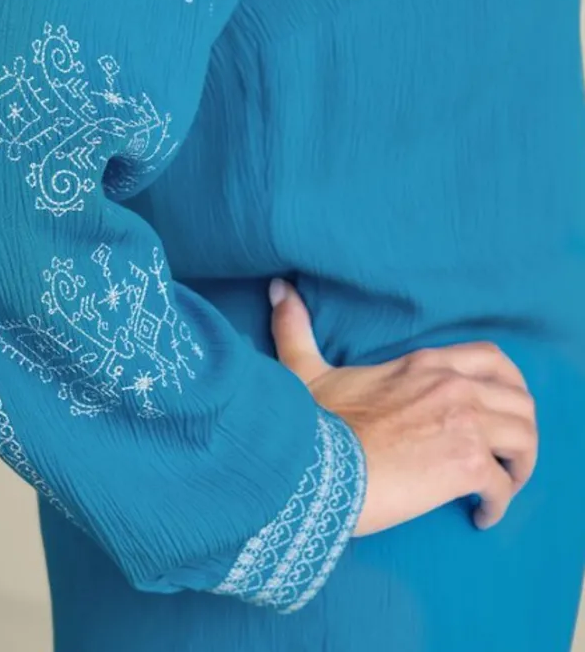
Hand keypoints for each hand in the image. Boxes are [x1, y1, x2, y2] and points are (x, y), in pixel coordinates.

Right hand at [269, 279, 537, 536]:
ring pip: (524, 439)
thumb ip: (296, 329)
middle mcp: (453, 387)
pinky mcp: (467, 464)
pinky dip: (500, 503)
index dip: (510, 386)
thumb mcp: (305, 371)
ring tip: (501, 487)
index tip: (503, 410)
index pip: (493, 360)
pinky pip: (505, 486)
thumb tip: (279, 289)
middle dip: (521, 431)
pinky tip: (482, 516)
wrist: (315, 466)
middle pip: (521, 402)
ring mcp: (465, 423)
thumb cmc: (313, 423)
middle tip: (506, 455)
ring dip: (519, 466)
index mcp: (426, 365)